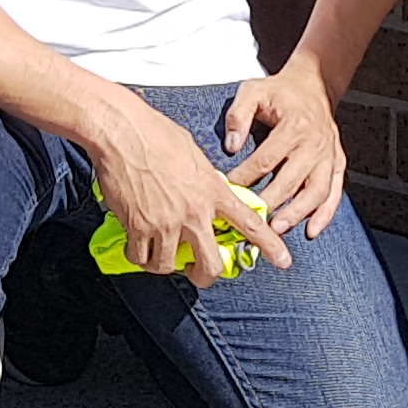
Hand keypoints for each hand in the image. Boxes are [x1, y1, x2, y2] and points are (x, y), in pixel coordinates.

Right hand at [89, 102, 290, 287]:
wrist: (124, 131)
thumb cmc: (156, 133)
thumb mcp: (195, 155)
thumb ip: (205, 180)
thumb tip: (204, 191)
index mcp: (213, 191)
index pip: (250, 224)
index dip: (270, 246)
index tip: (284, 261)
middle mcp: (194, 212)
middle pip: (209, 264)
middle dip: (204, 276)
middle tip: (196, 272)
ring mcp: (166, 222)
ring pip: (169, 266)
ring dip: (163, 263)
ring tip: (157, 253)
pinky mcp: (139, 227)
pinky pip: (141, 258)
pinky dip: (138, 256)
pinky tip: (136, 245)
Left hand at [221, 62, 348, 237]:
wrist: (314, 84)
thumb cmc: (280, 91)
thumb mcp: (253, 91)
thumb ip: (239, 116)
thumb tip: (231, 145)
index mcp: (294, 125)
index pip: (266, 159)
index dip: (246, 176)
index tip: (230, 188)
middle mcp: (315, 143)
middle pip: (291, 180)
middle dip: (270, 202)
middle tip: (253, 219)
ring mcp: (329, 156)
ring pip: (316, 192)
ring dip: (297, 214)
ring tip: (278, 228)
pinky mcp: (337, 164)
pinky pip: (334, 193)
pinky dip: (325, 215)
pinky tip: (311, 230)